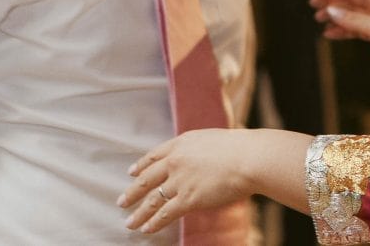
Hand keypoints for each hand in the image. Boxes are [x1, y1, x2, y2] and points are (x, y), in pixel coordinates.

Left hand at [117, 129, 250, 233]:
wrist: (248, 158)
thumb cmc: (240, 148)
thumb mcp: (213, 140)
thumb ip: (200, 150)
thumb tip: (201, 158)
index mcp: (182, 143)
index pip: (155, 155)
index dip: (141, 165)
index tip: (132, 172)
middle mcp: (176, 161)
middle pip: (147, 179)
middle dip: (132, 192)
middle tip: (122, 201)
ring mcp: (180, 181)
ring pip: (152, 200)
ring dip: (139, 213)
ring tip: (129, 223)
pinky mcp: (188, 199)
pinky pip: (166, 214)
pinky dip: (154, 223)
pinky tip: (146, 229)